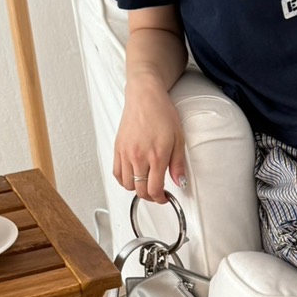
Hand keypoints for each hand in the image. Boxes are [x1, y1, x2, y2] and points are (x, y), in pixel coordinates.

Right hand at [113, 76, 185, 203]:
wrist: (145, 97)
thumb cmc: (162, 114)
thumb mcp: (179, 139)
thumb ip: (178, 164)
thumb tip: (179, 182)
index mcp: (156, 156)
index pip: (154, 189)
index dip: (161, 199)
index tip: (165, 198)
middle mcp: (138, 157)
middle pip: (140, 190)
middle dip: (150, 197)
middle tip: (157, 193)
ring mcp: (125, 153)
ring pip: (127, 185)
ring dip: (137, 189)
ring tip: (146, 184)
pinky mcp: (117, 148)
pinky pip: (116, 173)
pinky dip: (124, 180)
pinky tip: (133, 177)